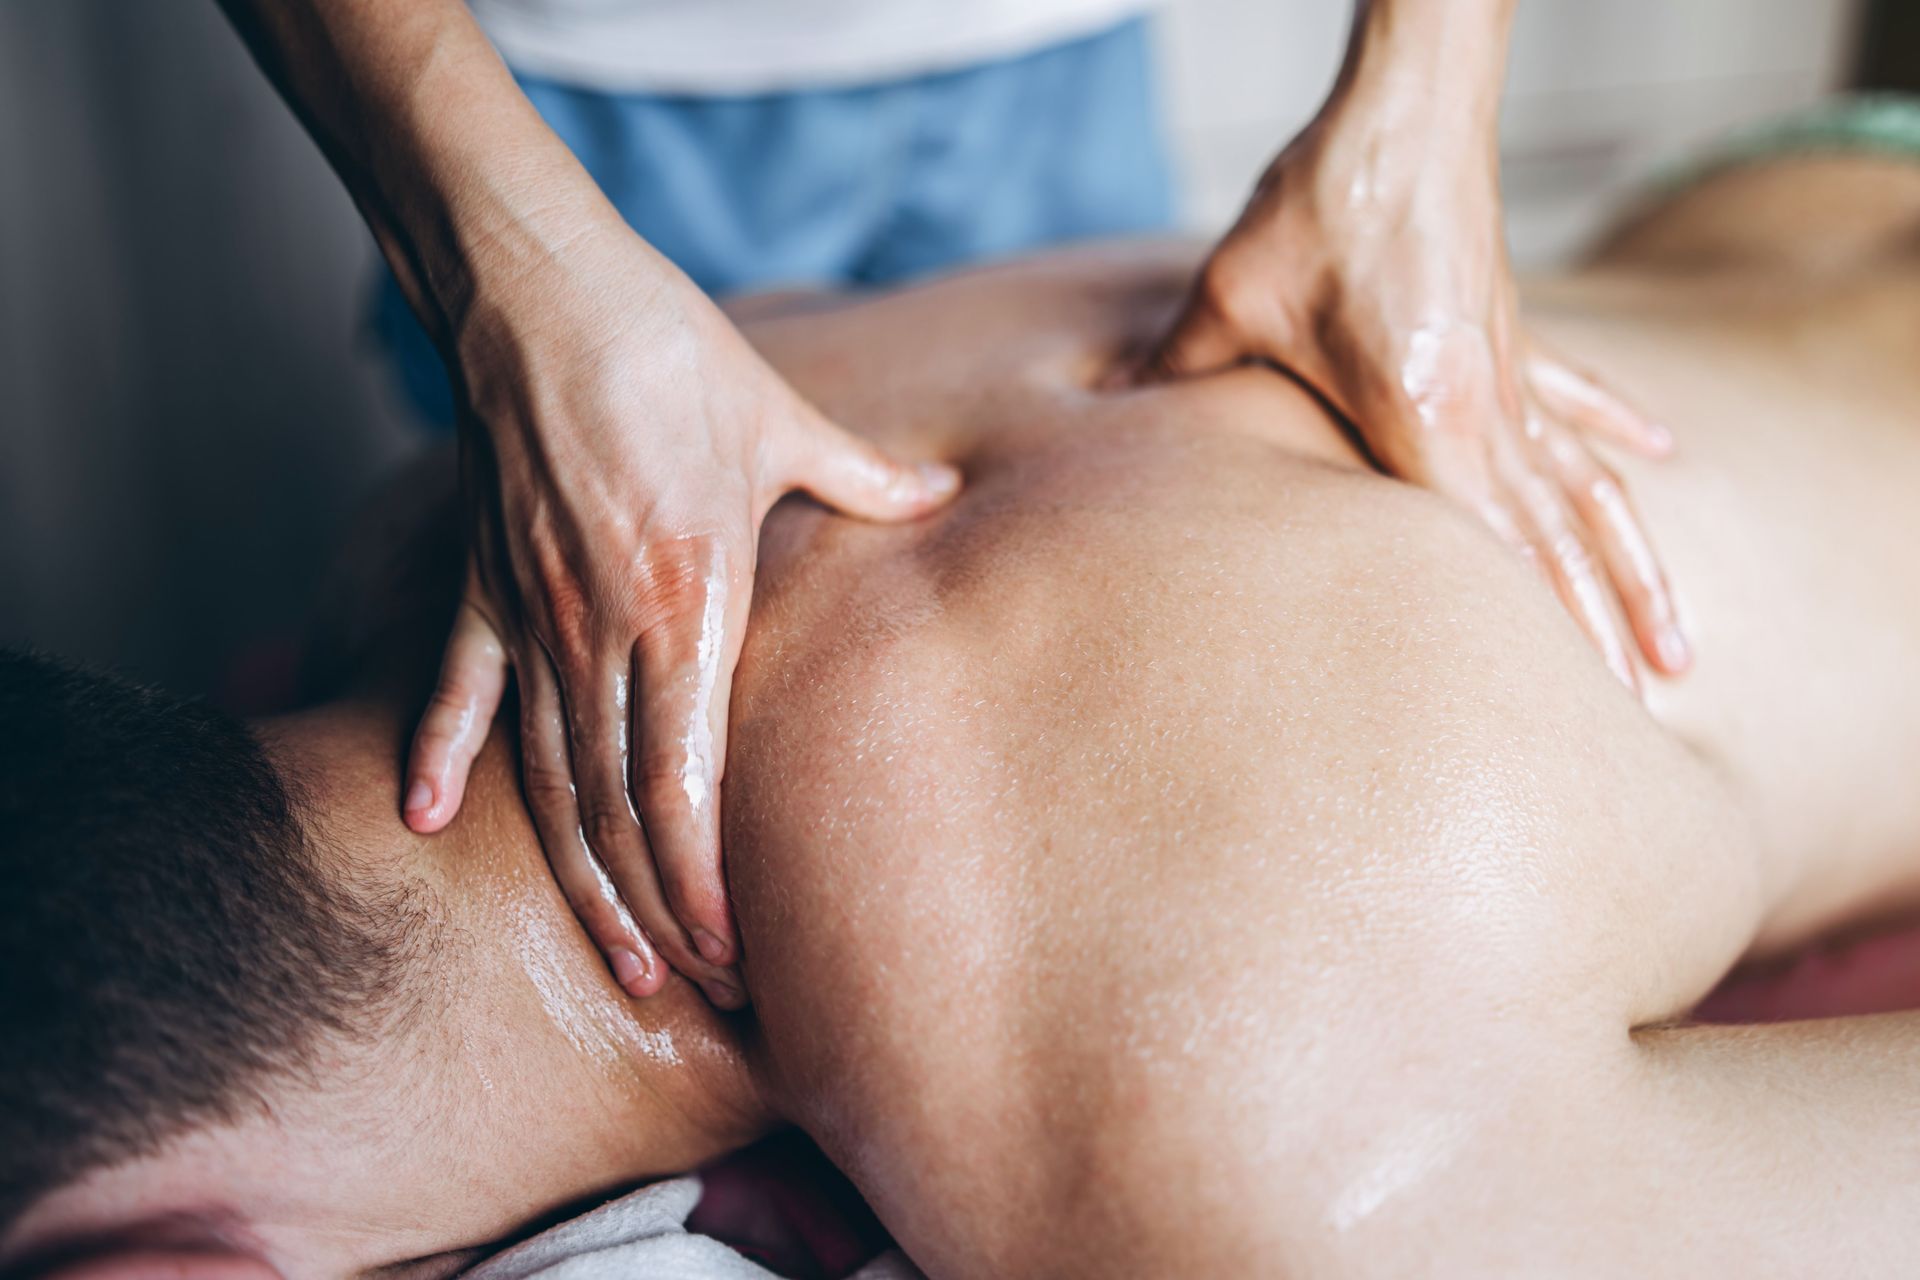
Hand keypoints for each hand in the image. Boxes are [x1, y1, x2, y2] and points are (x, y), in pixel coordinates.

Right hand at [399, 221, 960, 1006]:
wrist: (542, 288)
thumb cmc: (669, 352)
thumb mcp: (781, 417)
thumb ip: (861, 474)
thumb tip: (942, 488)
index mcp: (687, 602)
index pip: (686, 786)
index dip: (705, 884)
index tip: (732, 954)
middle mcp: (602, 632)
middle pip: (621, 810)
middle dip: (661, 910)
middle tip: (694, 989)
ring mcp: (530, 616)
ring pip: (549, 780)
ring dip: (583, 877)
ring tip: (616, 958)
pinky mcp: (477, 586)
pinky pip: (454, 690)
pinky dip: (436, 754)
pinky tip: (420, 821)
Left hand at [1139, 101, 1688, 687]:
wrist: (1404, 107)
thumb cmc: (1321, 202)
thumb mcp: (1233, 296)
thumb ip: (1175, 368)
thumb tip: (1106, 409)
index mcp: (1423, 414)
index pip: (1483, 550)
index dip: (1525, 639)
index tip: (1558, 711)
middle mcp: (1487, 408)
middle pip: (1553, 544)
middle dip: (1597, 636)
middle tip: (1637, 721)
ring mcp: (1510, 372)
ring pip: (1586, 493)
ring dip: (1633, 569)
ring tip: (1678, 653)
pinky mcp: (1513, 332)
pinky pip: (1579, 401)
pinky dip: (1617, 435)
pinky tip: (1664, 458)